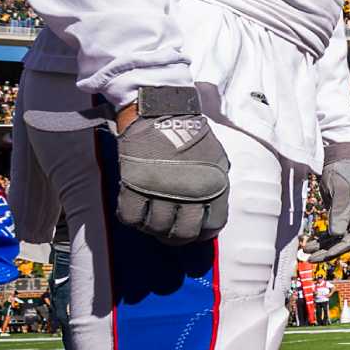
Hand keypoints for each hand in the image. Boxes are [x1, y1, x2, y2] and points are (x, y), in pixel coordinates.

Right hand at [114, 86, 230, 244]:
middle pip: (184, 233)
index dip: (204, 232)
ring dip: (153, 228)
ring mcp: (161, 189)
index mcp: (214, 186)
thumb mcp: (217, 159)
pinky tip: (136, 211)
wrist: (161, 112)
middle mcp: (190, 192)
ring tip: (152, 220)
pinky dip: (132, 219)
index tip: (196, 231)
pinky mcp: (135, 184)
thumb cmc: (190, 135)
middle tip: (169, 232)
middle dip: (177, 237)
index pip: (214, 225)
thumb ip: (216, 185)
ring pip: (157, 228)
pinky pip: (131, 217)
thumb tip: (211, 208)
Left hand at [304, 143, 349, 262]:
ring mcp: (347, 217)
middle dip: (328, 251)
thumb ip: (339, 213)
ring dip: (322, 247)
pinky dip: (320, 239)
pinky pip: (330, 231)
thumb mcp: (341, 192)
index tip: (325, 254)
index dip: (340, 247)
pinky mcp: (337, 214)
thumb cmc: (343, 172)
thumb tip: (337, 235)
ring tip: (306, 253)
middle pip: (344, 241)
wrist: (337, 159)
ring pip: (335, 238)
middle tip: (311, 259)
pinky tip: (309, 244)